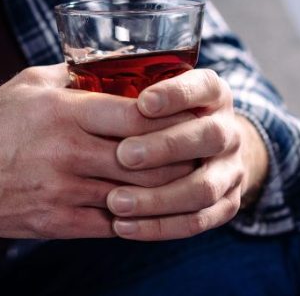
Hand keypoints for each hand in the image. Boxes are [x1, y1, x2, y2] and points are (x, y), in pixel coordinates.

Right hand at [0, 64, 196, 239]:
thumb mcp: (28, 83)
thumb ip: (73, 73)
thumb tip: (112, 62)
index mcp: (65, 111)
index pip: (141, 116)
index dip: (175, 119)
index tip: (191, 118)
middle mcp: (67, 151)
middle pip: (149, 160)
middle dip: (181, 158)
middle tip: (199, 154)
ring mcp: (62, 190)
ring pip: (136, 196)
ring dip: (165, 192)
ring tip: (181, 183)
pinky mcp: (56, 222)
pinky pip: (112, 225)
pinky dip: (136, 219)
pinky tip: (145, 209)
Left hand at [105, 69, 268, 239]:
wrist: (200, 150)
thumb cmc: (153, 115)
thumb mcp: (142, 90)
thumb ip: (116, 82)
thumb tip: (68, 73)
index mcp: (211, 93)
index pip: (202, 86)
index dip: (176, 94)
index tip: (143, 102)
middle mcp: (228, 129)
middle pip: (208, 137)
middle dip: (166, 147)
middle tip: (123, 155)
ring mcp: (231, 169)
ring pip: (203, 187)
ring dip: (158, 197)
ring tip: (115, 202)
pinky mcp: (226, 204)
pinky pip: (198, 221)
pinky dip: (160, 226)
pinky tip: (123, 227)